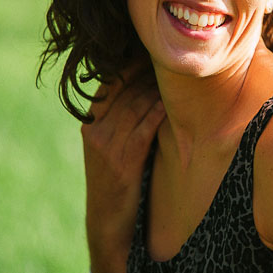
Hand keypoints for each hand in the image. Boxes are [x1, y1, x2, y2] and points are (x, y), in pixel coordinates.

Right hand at [83, 69, 163, 272]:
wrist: (109, 222)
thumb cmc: (119, 180)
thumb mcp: (113, 145)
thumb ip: (125, 117)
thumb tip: (153, 88)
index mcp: (91, 122)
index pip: (112, 82)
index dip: (133, 64)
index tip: (156, 50)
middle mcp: (95, 129)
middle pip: (126, 89)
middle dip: (150, 71)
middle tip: (175, 56)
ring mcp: (107, 145)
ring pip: (136, 104)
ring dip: (160, 87)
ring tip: (181, 73)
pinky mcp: (122, 161)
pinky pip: (144, 127)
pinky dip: (160, 111)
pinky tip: (176, 101)